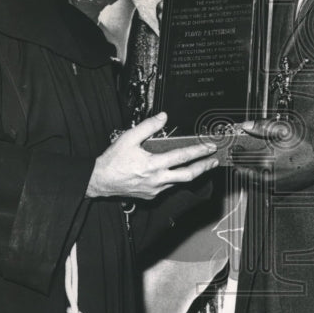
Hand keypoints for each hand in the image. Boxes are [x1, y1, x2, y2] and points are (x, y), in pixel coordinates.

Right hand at [87, 113, 218, 200]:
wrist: (100, 181)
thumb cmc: (112, 160)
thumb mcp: (128, 138)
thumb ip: (147, 126)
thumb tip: (163, 117)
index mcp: (153, 164)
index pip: (182, 157)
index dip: (198, 151)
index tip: (209, 147)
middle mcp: (157, 179)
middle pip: (188, 175)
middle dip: (204, 167)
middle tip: (214, 161)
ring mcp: (155, 190)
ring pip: (179, 182)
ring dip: (192, 174)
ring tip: (201, 166)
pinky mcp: (151, 196)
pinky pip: (168, 187)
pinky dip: (176, 179)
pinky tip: (178, 173)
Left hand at [229, 119, 313, 191]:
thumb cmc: (306, 145)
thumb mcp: (285, 129)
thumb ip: (263, 126)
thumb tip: (247, 125)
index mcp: (266, 158)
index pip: (241, 157)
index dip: (235, 152)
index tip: (234, 148)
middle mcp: (267, 173)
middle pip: (243, 169)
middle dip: (237, 162)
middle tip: (235, 155)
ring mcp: (273, 182)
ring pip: (251, 179)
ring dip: (245, 171)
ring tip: (244, 164)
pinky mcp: (279, 187)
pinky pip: (262, 184)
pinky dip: (256, 177)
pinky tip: (258, 170)